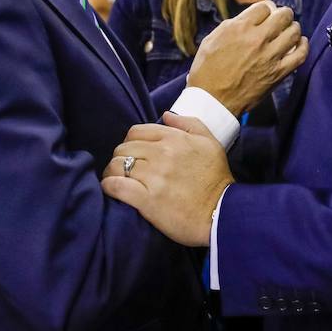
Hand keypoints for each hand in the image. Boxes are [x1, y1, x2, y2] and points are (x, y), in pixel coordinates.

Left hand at [101, 113, 231, 246]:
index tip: (134, 154)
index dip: (131, 142)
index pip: (136, 132)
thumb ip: (189, 123)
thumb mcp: (210, 143)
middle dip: (121, 157)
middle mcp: (162, 154)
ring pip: (117, 165)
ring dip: (113, 172)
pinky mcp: (146, 200)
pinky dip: (109, 186)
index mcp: (174, 139)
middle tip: (126, 169)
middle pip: (123, 148)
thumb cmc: (217, 180)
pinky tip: (111, 189)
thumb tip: (166, 114)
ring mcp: (153, 177)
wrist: (222, 215)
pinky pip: (116, 186)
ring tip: (117, 180)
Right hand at [187, 0, 307, 115]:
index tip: (267, 14)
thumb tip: (249, 19)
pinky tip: (300, 43)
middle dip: (283, 14)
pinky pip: (300, 54)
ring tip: (290, 31)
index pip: (265, 7)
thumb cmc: (207, 71)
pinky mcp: (278, 73)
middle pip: (283, 15)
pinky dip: (303, 46)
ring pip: (294, 32)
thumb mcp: (211, 40)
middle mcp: (257, 38)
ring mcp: (270, 56)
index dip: (267, 9)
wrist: (212, 101)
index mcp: (239, 28)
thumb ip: (232, 26)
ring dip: (293, 28)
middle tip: (282, 19)